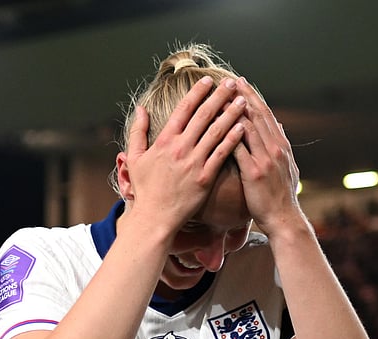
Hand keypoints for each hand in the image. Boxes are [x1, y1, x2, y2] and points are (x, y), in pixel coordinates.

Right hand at [117, 77, 246, 237]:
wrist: (154, 218)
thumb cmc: (145, 189)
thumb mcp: (134, 158)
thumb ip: (138, 131)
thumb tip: (140, 108)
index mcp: (164, 141)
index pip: (184, 109)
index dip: (197, 92)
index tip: (208, 80)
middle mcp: (180, 148)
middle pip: (203, 115)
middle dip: (219, 96)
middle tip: (231, 83)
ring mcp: (194, 162)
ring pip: (216, 132)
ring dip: (230, 114)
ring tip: (242, 100)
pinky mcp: (205, 177)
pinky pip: (222, 154)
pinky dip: (232, 139)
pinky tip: (243, 127)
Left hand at [231, 78, 305, 235]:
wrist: (284, 219)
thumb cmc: (281, 196)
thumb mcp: (287, 167)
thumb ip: (281, 145)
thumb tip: (279, 126)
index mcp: (281, 146)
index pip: (265, 114)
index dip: (252, 96)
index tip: (241, 82)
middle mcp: (275, 148)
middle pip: (256, 115)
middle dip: (242, 95)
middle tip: (227, 80)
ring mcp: (265, 159)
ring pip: (248, 127)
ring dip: (233, 110)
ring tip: (219, 96)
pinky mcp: (254, 172)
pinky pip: (238, 149)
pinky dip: (227, 135)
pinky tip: (214, 126)